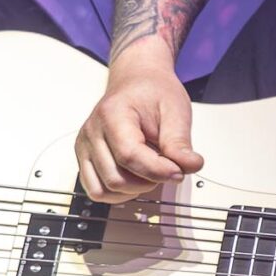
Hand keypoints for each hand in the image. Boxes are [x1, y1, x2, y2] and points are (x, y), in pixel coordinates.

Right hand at [75, 45, 203, 200]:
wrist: (136, 81)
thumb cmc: (152, 91)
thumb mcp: (175, 110)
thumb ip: (180, 141)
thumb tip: (190, 166)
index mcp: (112, 114)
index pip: (129, 155)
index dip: (157, 170)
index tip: (178, 171)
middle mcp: (93, 132)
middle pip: (116, 178)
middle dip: (148, 181)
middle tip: (167, 168)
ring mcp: (85, 146)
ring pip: (103, 189)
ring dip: (132, 191)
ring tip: (150, 173)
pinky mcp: (85, 158)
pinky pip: (95, 189)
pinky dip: (117, 194)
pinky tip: (135, 180)